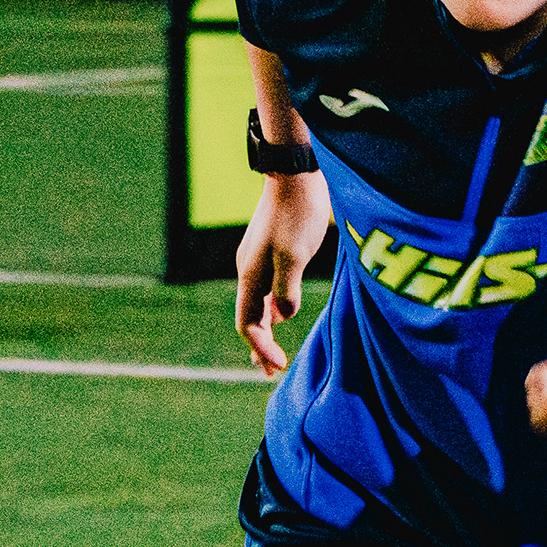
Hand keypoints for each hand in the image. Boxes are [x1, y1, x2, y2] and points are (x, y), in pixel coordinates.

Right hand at [236, 170, 333, 376]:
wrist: (295, 174)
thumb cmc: (297, 213)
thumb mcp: (295, 254)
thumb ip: (286, 288)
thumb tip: (283, 316)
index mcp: (250, 276)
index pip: (249, 324)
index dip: (262, 348)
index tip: (279, 366)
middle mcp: (248, 272)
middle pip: (250, 318)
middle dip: (259, 347)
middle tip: (269, 372)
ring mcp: (257, 262)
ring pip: (258, 305)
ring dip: (266, 330)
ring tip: (274, 353)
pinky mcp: (270, 252)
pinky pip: (266, 291)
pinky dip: (272, 310)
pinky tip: (282, 314)